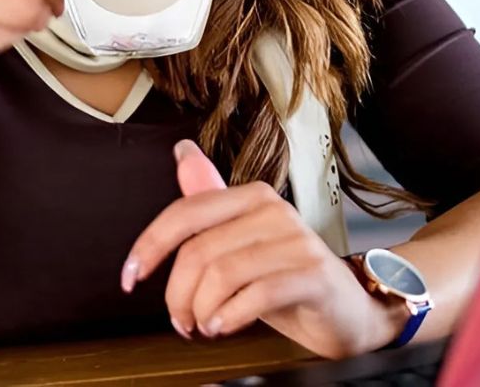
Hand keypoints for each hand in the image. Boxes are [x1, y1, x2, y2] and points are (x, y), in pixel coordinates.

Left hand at [122, 140, 399, 358]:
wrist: (350, 311)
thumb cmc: (288, 279)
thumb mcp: (241, 244)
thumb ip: (209, 205)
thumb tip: (182, 153)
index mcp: (251, 197)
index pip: (186, 212)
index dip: (150, 245)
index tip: (129, 278)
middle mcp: (273, 210)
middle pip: (200, 249)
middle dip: (178, 294)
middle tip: (180, 320)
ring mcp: (296, 240)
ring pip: (223, 273)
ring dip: (203, 310)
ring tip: (204, 326)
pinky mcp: (313, 274)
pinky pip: (256, 293)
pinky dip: (229, 316)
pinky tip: (222, 327)